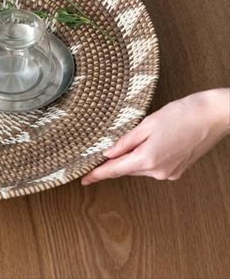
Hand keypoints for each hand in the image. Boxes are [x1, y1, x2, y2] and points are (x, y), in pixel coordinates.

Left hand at [81, 89, 228, 184]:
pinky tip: (145, 145)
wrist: (212, 116)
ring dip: (130, 159)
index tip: (84, 180)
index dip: (97, 174)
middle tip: (98, 155)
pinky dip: (144, 159)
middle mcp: (158, 171)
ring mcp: (169, 173)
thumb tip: (109, 153)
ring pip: (140, 168)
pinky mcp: (177, 170)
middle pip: (127, 169)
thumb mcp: (147, 124)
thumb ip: (126, 141)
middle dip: (114, 162)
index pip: (115, 170)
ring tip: (129, 142)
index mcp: (147, 159)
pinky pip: (152, 167)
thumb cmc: (181, 115)